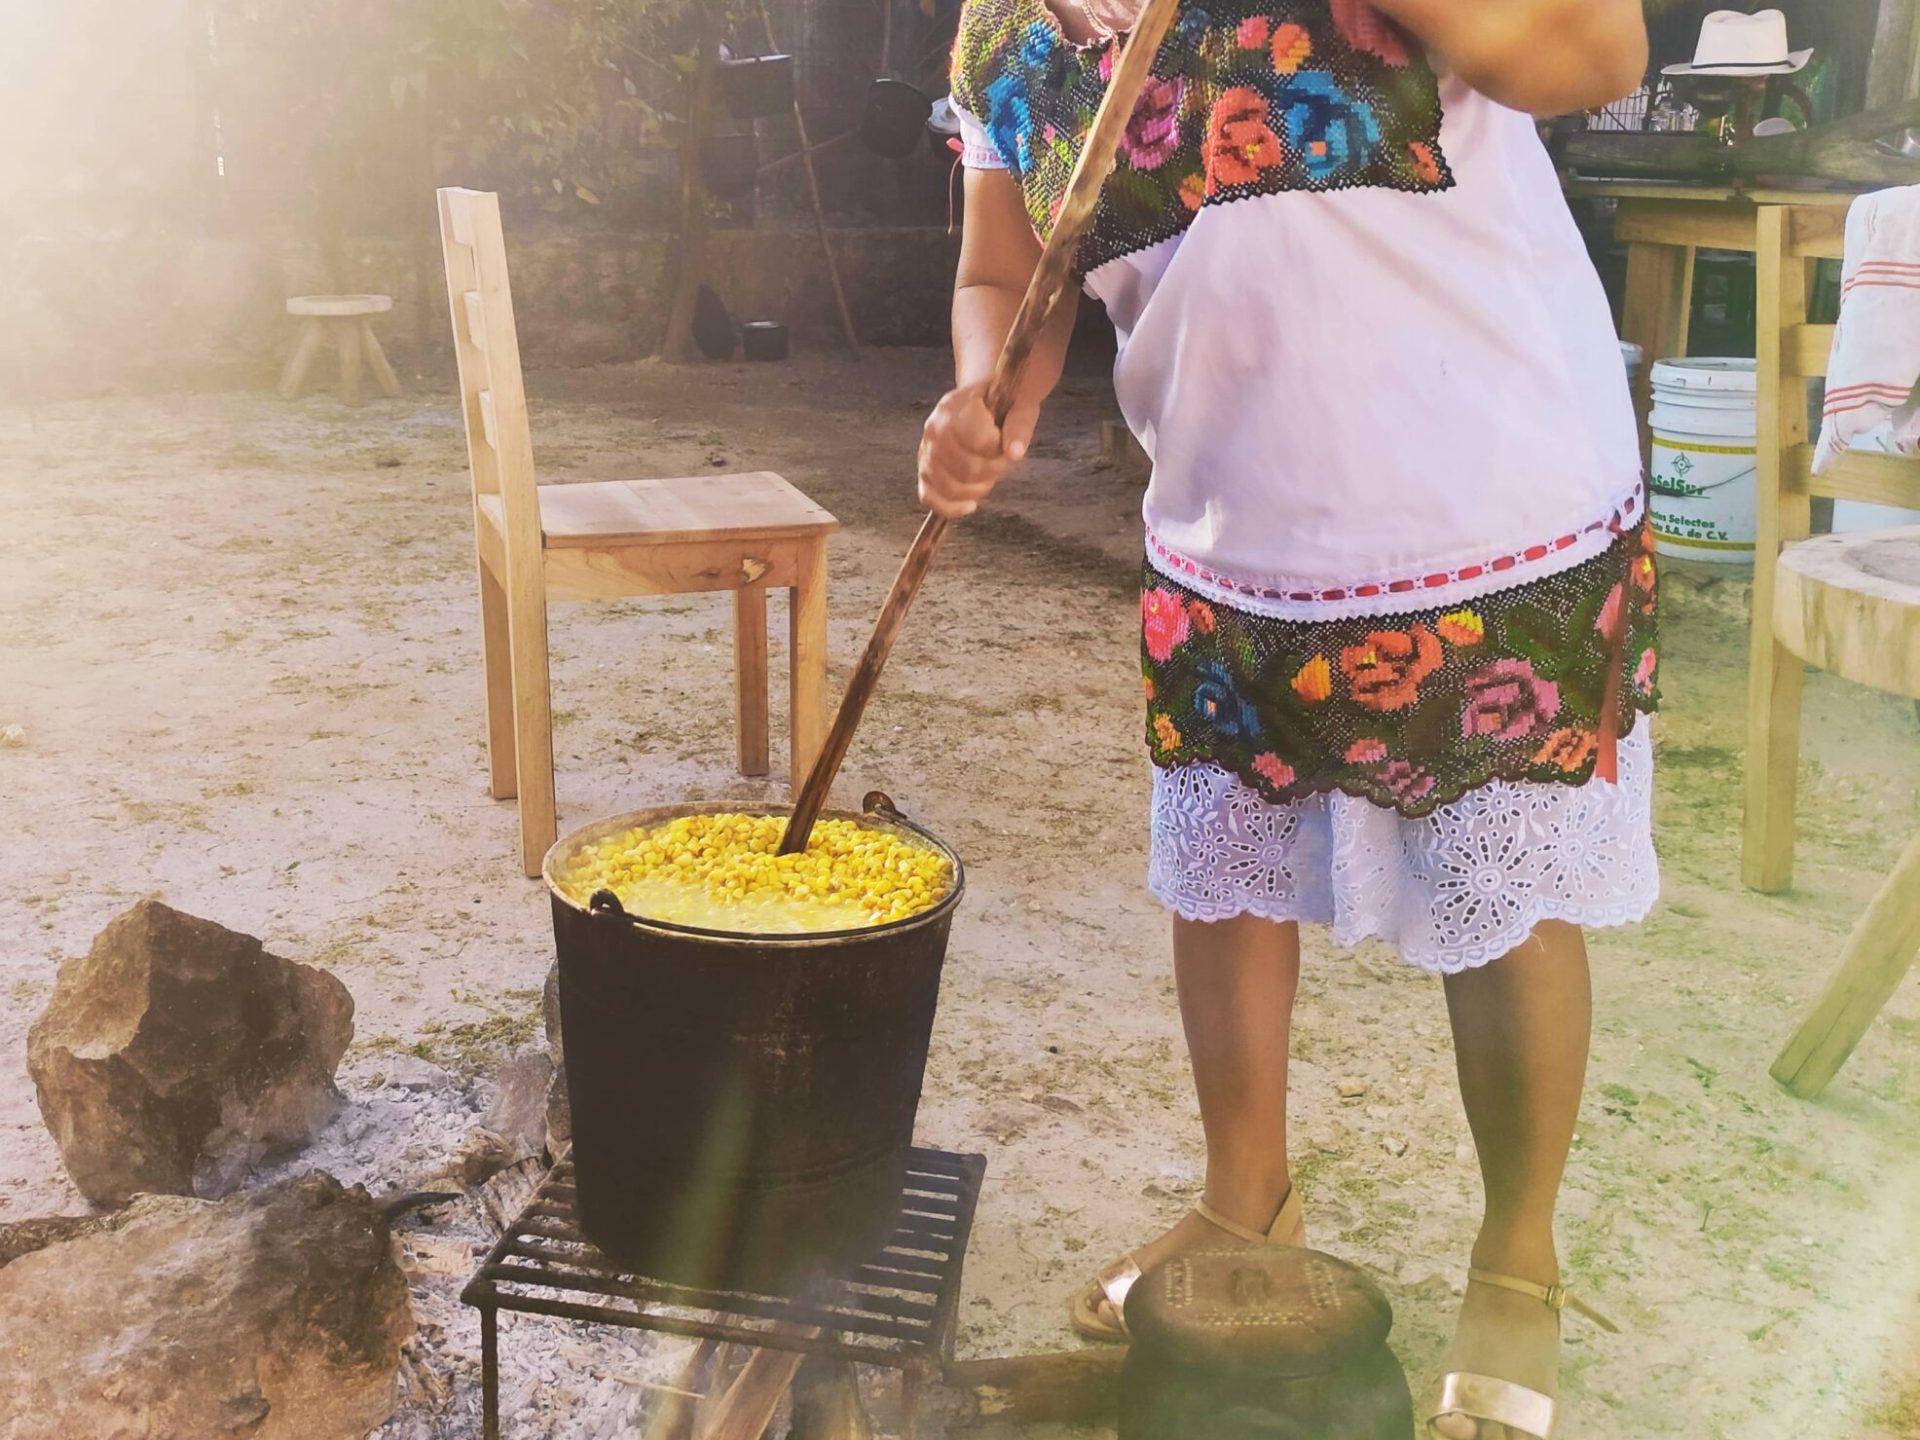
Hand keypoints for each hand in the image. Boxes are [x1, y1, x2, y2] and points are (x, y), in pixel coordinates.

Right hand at [916, 380, 1040, 518]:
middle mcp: (935, 429)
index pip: (978, 441)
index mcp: (957, 406)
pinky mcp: (924, 469)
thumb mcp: (1021, 403)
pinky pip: (929, 497)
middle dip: (992, 471)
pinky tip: (969, 505)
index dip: (998, 450)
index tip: (1004, 441)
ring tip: (988, 474)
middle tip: (1000, 459)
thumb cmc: (1002, 401)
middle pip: (966, 469)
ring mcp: (926, 451)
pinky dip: (950, 507)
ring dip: (977, 489)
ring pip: (949, 487)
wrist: (981, 398)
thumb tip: (1015, 454)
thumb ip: (1019, 425)